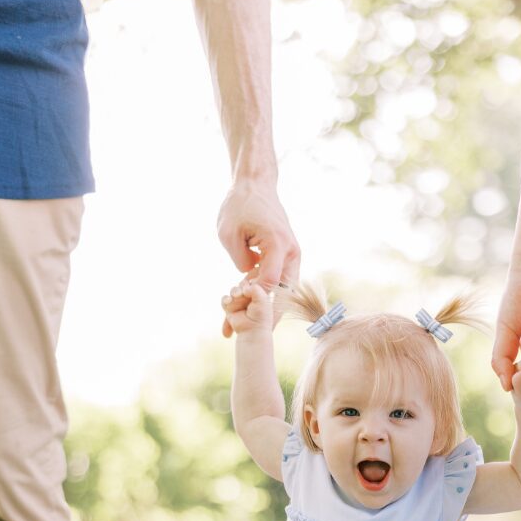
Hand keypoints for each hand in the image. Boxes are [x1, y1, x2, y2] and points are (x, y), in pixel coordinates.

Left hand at [216, 179, 299, 337]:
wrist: (255, 186)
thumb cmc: (239, 206)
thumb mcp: (228, 233)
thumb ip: (239, 260)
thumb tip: (247, 281)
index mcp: (278, 245)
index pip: (269, 285)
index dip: (251, 300)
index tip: (232, 308)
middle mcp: (291, 252)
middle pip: (282, 294)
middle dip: (264, 315)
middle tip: (243, 334)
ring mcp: (292, 255)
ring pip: (282, 291)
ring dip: (263, 308)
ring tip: (239, 326)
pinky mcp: (286, 257)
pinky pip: (278, 282)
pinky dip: (263, 296)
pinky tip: (244, 309)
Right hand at [222, 278, 275, 336]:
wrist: (252, 331)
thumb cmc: (260, 317)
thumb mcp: (262, 299)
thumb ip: (255, 289)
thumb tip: (244, 287)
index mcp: (259, 293)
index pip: (252, 281)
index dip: (249, 283)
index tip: (250, 288)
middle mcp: (249, 297)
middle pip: (241, 285)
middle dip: (240, 288)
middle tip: (240, 293)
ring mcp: (239, 302)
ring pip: (233, 291)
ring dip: (233, 293)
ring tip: (235, 296)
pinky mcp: (230, 308)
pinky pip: (225, 300)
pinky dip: (226, 300)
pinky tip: (228, 302)